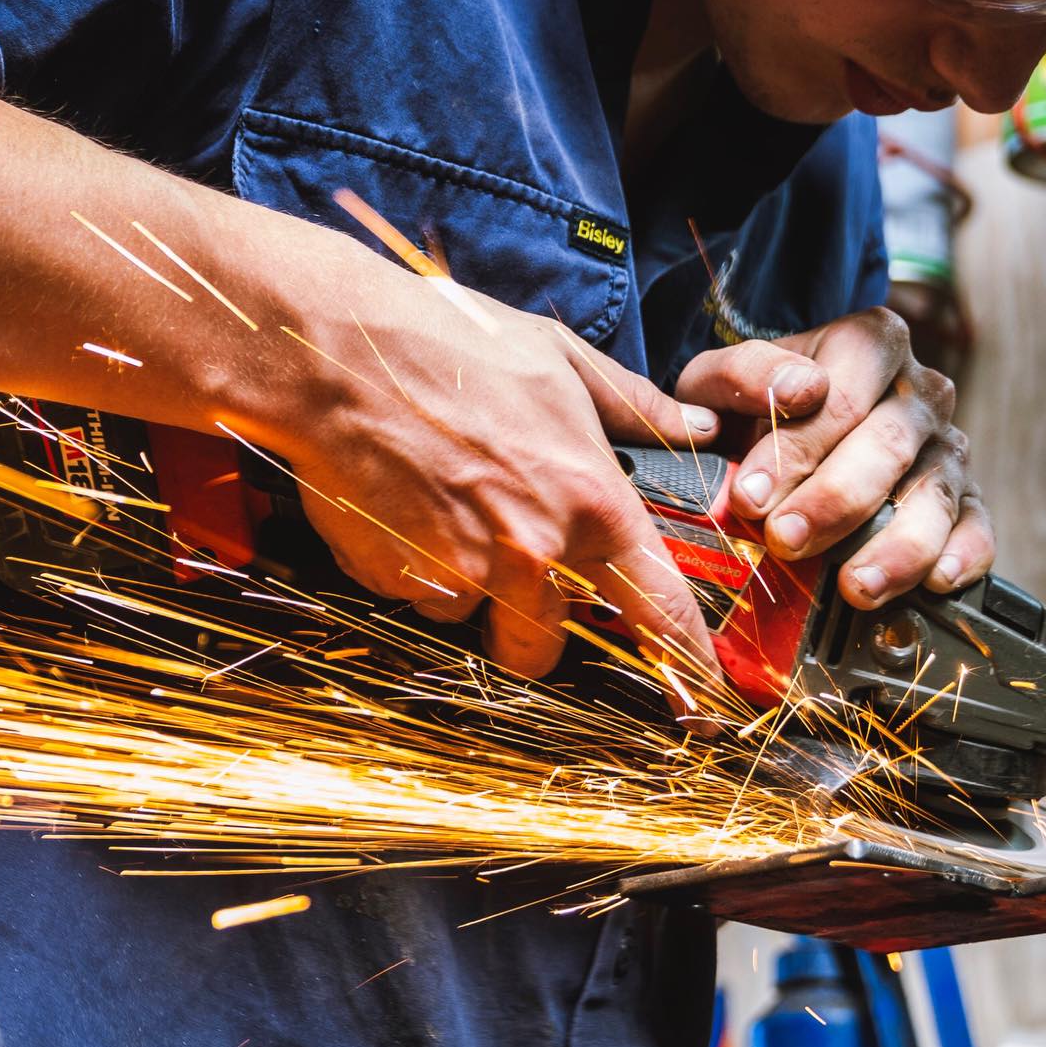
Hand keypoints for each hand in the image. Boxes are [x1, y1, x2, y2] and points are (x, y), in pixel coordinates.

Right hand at [268, 261, 725, 711]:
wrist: (342, 352)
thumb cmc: (452, 344)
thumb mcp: (561, 357)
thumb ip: (635, 402)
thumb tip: (699, 422)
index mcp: (591, 502)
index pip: (659, 611)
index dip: (686, 666)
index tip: (702, 702)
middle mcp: (534, 553)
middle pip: (546, 648)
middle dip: (530, 621)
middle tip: (505, 555)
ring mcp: (461, 574)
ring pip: (472, 617)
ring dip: (463, 584)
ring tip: (440, 502)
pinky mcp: (396, 581)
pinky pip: (413, 594)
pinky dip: (408, 564)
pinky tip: (399, 499)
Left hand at [673, 307, 993, 609]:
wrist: (787, 428)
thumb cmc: (754, 405)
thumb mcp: (723, 377)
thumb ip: (740, 376)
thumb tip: (775, 397)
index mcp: (871, 343)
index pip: (840, 397)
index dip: (796, 450)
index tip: (751, 497)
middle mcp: (921, 390)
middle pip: (887, 446)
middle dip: (833, 500)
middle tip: (786, 541)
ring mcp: (948, 446)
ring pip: (934, 494)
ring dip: (896, 547)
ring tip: (856, 586)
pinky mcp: (966, 499)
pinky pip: (976, 528)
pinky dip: (963, 556)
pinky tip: (936, 582)